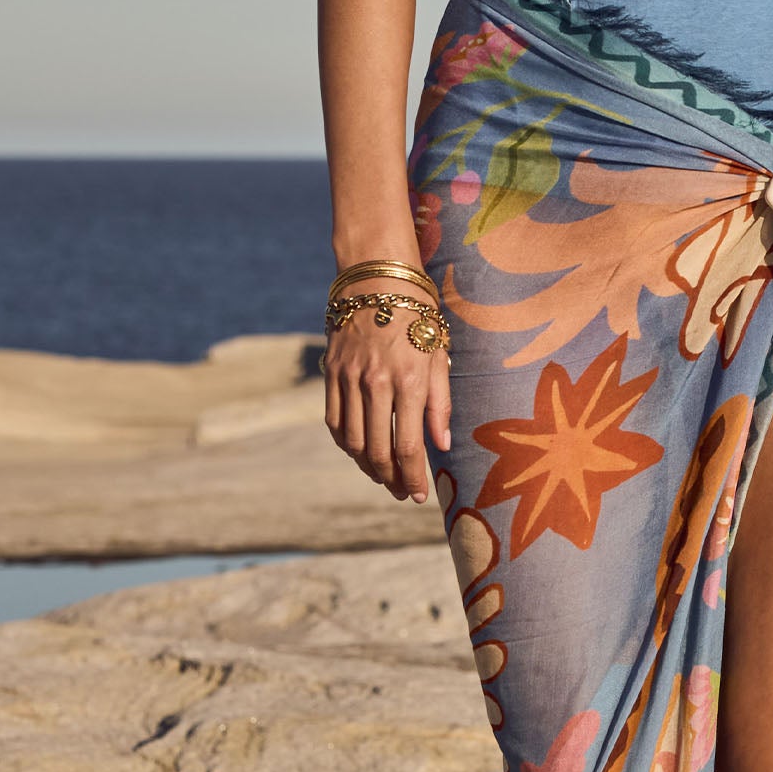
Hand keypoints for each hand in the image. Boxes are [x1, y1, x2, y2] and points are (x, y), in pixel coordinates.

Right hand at [323, 303, 451, 502]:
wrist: (377, 276)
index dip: (412, 477)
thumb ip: (440, 404)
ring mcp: (348, 378)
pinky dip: (346, 443)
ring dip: (367, 466)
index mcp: (409, 380)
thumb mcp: (440, 354)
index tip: (418, 495)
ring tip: (383, 476)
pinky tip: (359, 452)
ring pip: (352, 441)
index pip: (407, 446)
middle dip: (391, 480)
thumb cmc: (418, 314)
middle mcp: (375, 383)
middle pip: (378, 450)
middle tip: (402, 493)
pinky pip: (334, 420)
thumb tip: (441, 446)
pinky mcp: (331, 372)